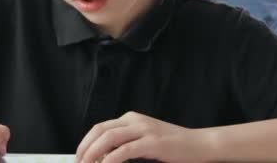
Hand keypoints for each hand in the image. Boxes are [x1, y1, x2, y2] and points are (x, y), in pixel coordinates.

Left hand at [76, 112, 208, 162]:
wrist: (198, 144)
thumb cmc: (172, 145)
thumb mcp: (145, 140)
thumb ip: (125, 143)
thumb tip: (102, 156)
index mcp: (132, 118)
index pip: (100, 127)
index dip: (85, 142)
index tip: (79, 156)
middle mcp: (136, 120)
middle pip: (100, 131)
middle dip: (85, 148)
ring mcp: (144, 130)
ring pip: (109, 138)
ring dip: (93, 153)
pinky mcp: (152, 143)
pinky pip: (125, 150)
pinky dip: (110, 159)